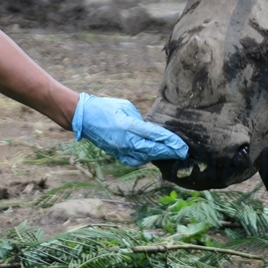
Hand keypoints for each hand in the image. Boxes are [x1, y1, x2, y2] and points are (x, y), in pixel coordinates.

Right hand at [72, 93, 187, 164]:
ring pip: (145, 156)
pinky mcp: (116, 153)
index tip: (182, 145)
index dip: (170, 141)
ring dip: (160, 156)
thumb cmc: (106, 107)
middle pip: (153, 149)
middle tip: (184, 153)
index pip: (155, 135)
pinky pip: (135, 159)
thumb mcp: (126, 107)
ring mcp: (120, 149)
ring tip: (173, 155)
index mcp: (129, 125)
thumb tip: (151, 130)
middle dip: (170, 151)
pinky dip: (146, 159)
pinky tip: (155, 157)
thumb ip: (141, 120)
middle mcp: (126, 140)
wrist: (83, 118)